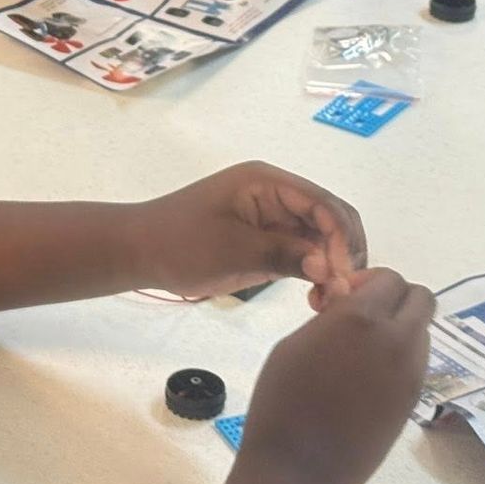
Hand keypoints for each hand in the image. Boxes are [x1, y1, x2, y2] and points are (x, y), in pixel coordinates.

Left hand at [130, 162, 365, 302]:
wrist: (141, 251)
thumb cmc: (181, 244)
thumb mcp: (233, 250)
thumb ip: (283, 255)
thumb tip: (328, 268)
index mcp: (268, 182)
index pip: (323, 203)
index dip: (341, 238)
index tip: (340, 277)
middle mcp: (277, 195)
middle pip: (331, 218)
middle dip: (343, 252)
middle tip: (341, 293)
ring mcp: (274, 218)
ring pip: (323, 238)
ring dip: (333, 266)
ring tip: (329, 301)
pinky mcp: (268, 241)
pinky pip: (305, 253)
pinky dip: (316, 273)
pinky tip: (316, 298)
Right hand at [239, 268, 434, 483]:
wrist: (299, 469)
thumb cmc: (281, 400)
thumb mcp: (296, 342)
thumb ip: (332, 316)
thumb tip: (349, 303)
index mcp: (362, 318)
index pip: (391, 278)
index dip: (368, 281)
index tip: (343, 296)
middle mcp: (397, 341)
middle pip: (422, 300)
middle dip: (395, 298)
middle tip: (361, 316)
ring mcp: (411, 375)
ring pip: (422, 331)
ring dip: (399, 328)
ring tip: (361, 351)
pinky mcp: (412, 402)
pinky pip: (417, 363)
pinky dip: (399, 357)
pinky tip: (366, 377)